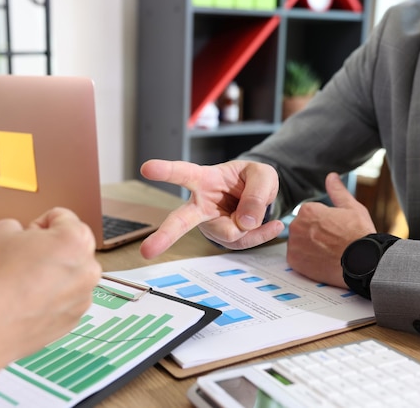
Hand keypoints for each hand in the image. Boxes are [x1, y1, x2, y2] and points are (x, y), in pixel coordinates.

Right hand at [0, 208, 101, 401]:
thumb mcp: (2, 230)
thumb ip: (25, 227)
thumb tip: (29, 240)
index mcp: (75, 240)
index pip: (64, 218)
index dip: (39, 224)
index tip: (26, 237)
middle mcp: (86, 270)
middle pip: (73, 248)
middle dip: (52, 248)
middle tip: (24, 258)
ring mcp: (81, 299)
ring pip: (70, 275)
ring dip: (53, 273)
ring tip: (22, 282)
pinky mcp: (71, 321)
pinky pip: (65, 300)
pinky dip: (50, 297)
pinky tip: (25, 301)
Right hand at [139, 159, 284, 257]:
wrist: (259, 195)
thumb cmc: (251, 179)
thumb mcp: (262, 175)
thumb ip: (256, 193)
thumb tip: (245, 223)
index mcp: (204, 179)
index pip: (183, 173)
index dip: (165, 170)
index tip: (147, 168)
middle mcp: (200, 205)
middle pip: (179, 221)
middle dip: (164, 236)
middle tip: (147, 252)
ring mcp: (210, 225)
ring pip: (229, 233)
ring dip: (251, 225)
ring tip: (257, 211)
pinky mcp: (223, 238)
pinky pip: (244, 242)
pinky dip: (262, 233)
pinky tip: (272, 225)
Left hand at [287, 172, 375, 287]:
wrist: (363, 262)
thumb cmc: (360, 235)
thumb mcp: (352, 208)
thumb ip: (337, 191)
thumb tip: (331, 176)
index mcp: (307, 211)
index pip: (309, 214)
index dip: (324, 222)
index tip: (335, 229)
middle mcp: (296, 226)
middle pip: (302, 228)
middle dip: (314, 233)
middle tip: (332, 241)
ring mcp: (294, 245)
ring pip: (298, 243)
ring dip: (309, 246)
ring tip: (328, 252)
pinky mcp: (294, 262)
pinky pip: (297, 258)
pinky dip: (306, 260)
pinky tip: (321, 260)